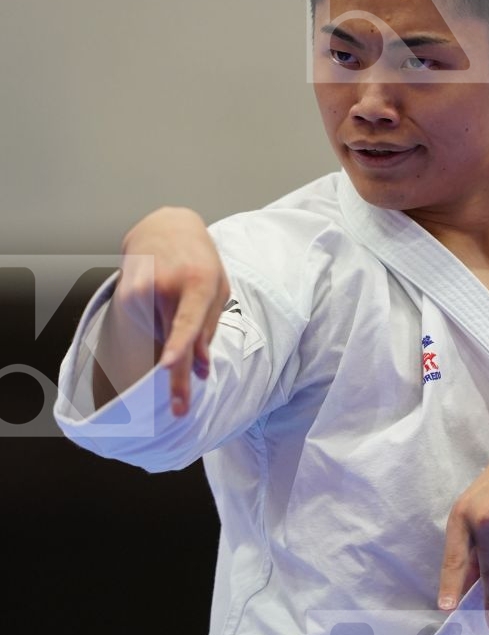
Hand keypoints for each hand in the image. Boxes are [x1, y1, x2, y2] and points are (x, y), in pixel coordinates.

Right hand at [99, 207, 229, 414]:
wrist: (164, 227)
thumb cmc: (198, 259)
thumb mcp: (217, 288)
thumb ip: (209, 328)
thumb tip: (200, 368)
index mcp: (197, 282)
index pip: (187, 319)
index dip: (178, 345)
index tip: (166, 366)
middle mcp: (166, 285)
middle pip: (170, 342)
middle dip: (175, 378)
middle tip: (180, 408)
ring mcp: (142, 289)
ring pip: (160, 337)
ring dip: (172, 337)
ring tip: (176, 303)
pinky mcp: (126, 294)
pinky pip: (147, 328)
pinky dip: (159, 328)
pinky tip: (163, 304)